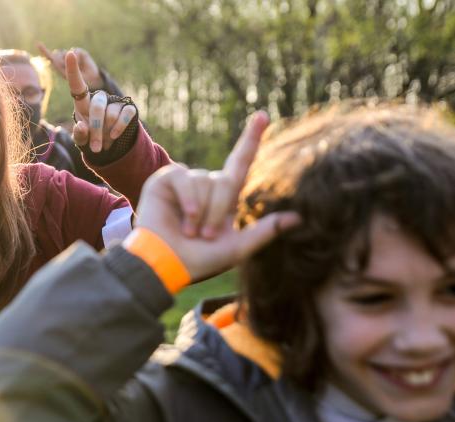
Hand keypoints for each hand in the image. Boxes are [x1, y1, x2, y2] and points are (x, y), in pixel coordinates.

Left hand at [37, 43, 103, 89]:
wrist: (93, 80)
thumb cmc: (81, 81)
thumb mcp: (73, 77)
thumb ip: (70, 66)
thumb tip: (70, 51)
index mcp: (60, 67)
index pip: (51, 58)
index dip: (44, 51)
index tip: (38, 44)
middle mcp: (65, 59)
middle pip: (57, 54)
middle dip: (59, 59)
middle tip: (64, 68)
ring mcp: (72, 54)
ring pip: (65, 53)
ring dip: (70, 61)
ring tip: (77, 68)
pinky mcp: (79, 52)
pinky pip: (75, 52)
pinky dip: (78, 58)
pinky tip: (82, 63)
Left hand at [66, 51, 135, 152]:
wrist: (109, 143)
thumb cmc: (90, 137)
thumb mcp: (81, 139)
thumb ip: (79, 135)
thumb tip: (82, 126)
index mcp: (83, 102)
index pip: (77, 84)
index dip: (72, 70)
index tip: (69, 54)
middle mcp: (99, 98)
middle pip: (96, 107)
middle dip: (95, 129)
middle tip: (95, 148)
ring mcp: (114, 101)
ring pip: (110, 115)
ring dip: (106, 133)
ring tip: (104, 142)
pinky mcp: (128, 107)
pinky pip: (125, 115)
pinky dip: (119, 128)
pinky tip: (113, 135)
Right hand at [134, 112, 300, 281]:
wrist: (166, 265)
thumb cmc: (198, 261)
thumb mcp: (237, 248)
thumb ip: (265, 232)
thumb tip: (298, 219)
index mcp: (223, 199)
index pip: (240, 163)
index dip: (251, 140)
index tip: (262, 115)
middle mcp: (205, 186)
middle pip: (227, 180)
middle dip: (220, 210)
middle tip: (206, 235)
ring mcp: (184, 182)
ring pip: (206, 181)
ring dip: (201, 211)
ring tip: (190, 231)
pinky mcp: (164, 180)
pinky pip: (185, 177)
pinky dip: (188, 199)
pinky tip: (184, 218)